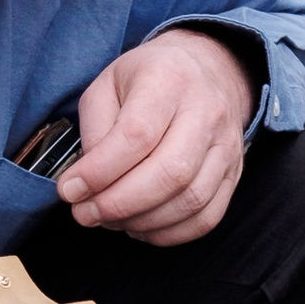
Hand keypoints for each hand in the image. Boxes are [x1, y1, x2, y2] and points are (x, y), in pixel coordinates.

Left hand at [60, 29, 254, 244]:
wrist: (208, 70)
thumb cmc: (150, 79)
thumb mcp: (107, 84)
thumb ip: (95, 130)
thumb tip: (88, 182)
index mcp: (168, 80)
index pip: (137, 136)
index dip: (99, 172)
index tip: (70, 190)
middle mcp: (206, 112)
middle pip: (170, 174)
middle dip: (119, 204)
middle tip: (86, 213)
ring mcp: (226, 145)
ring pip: (190, 200)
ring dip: (142, 221)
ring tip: (110, 220)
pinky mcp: (235, 173)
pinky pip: (207, 217)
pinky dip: (169, 233)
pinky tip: (141, 226)